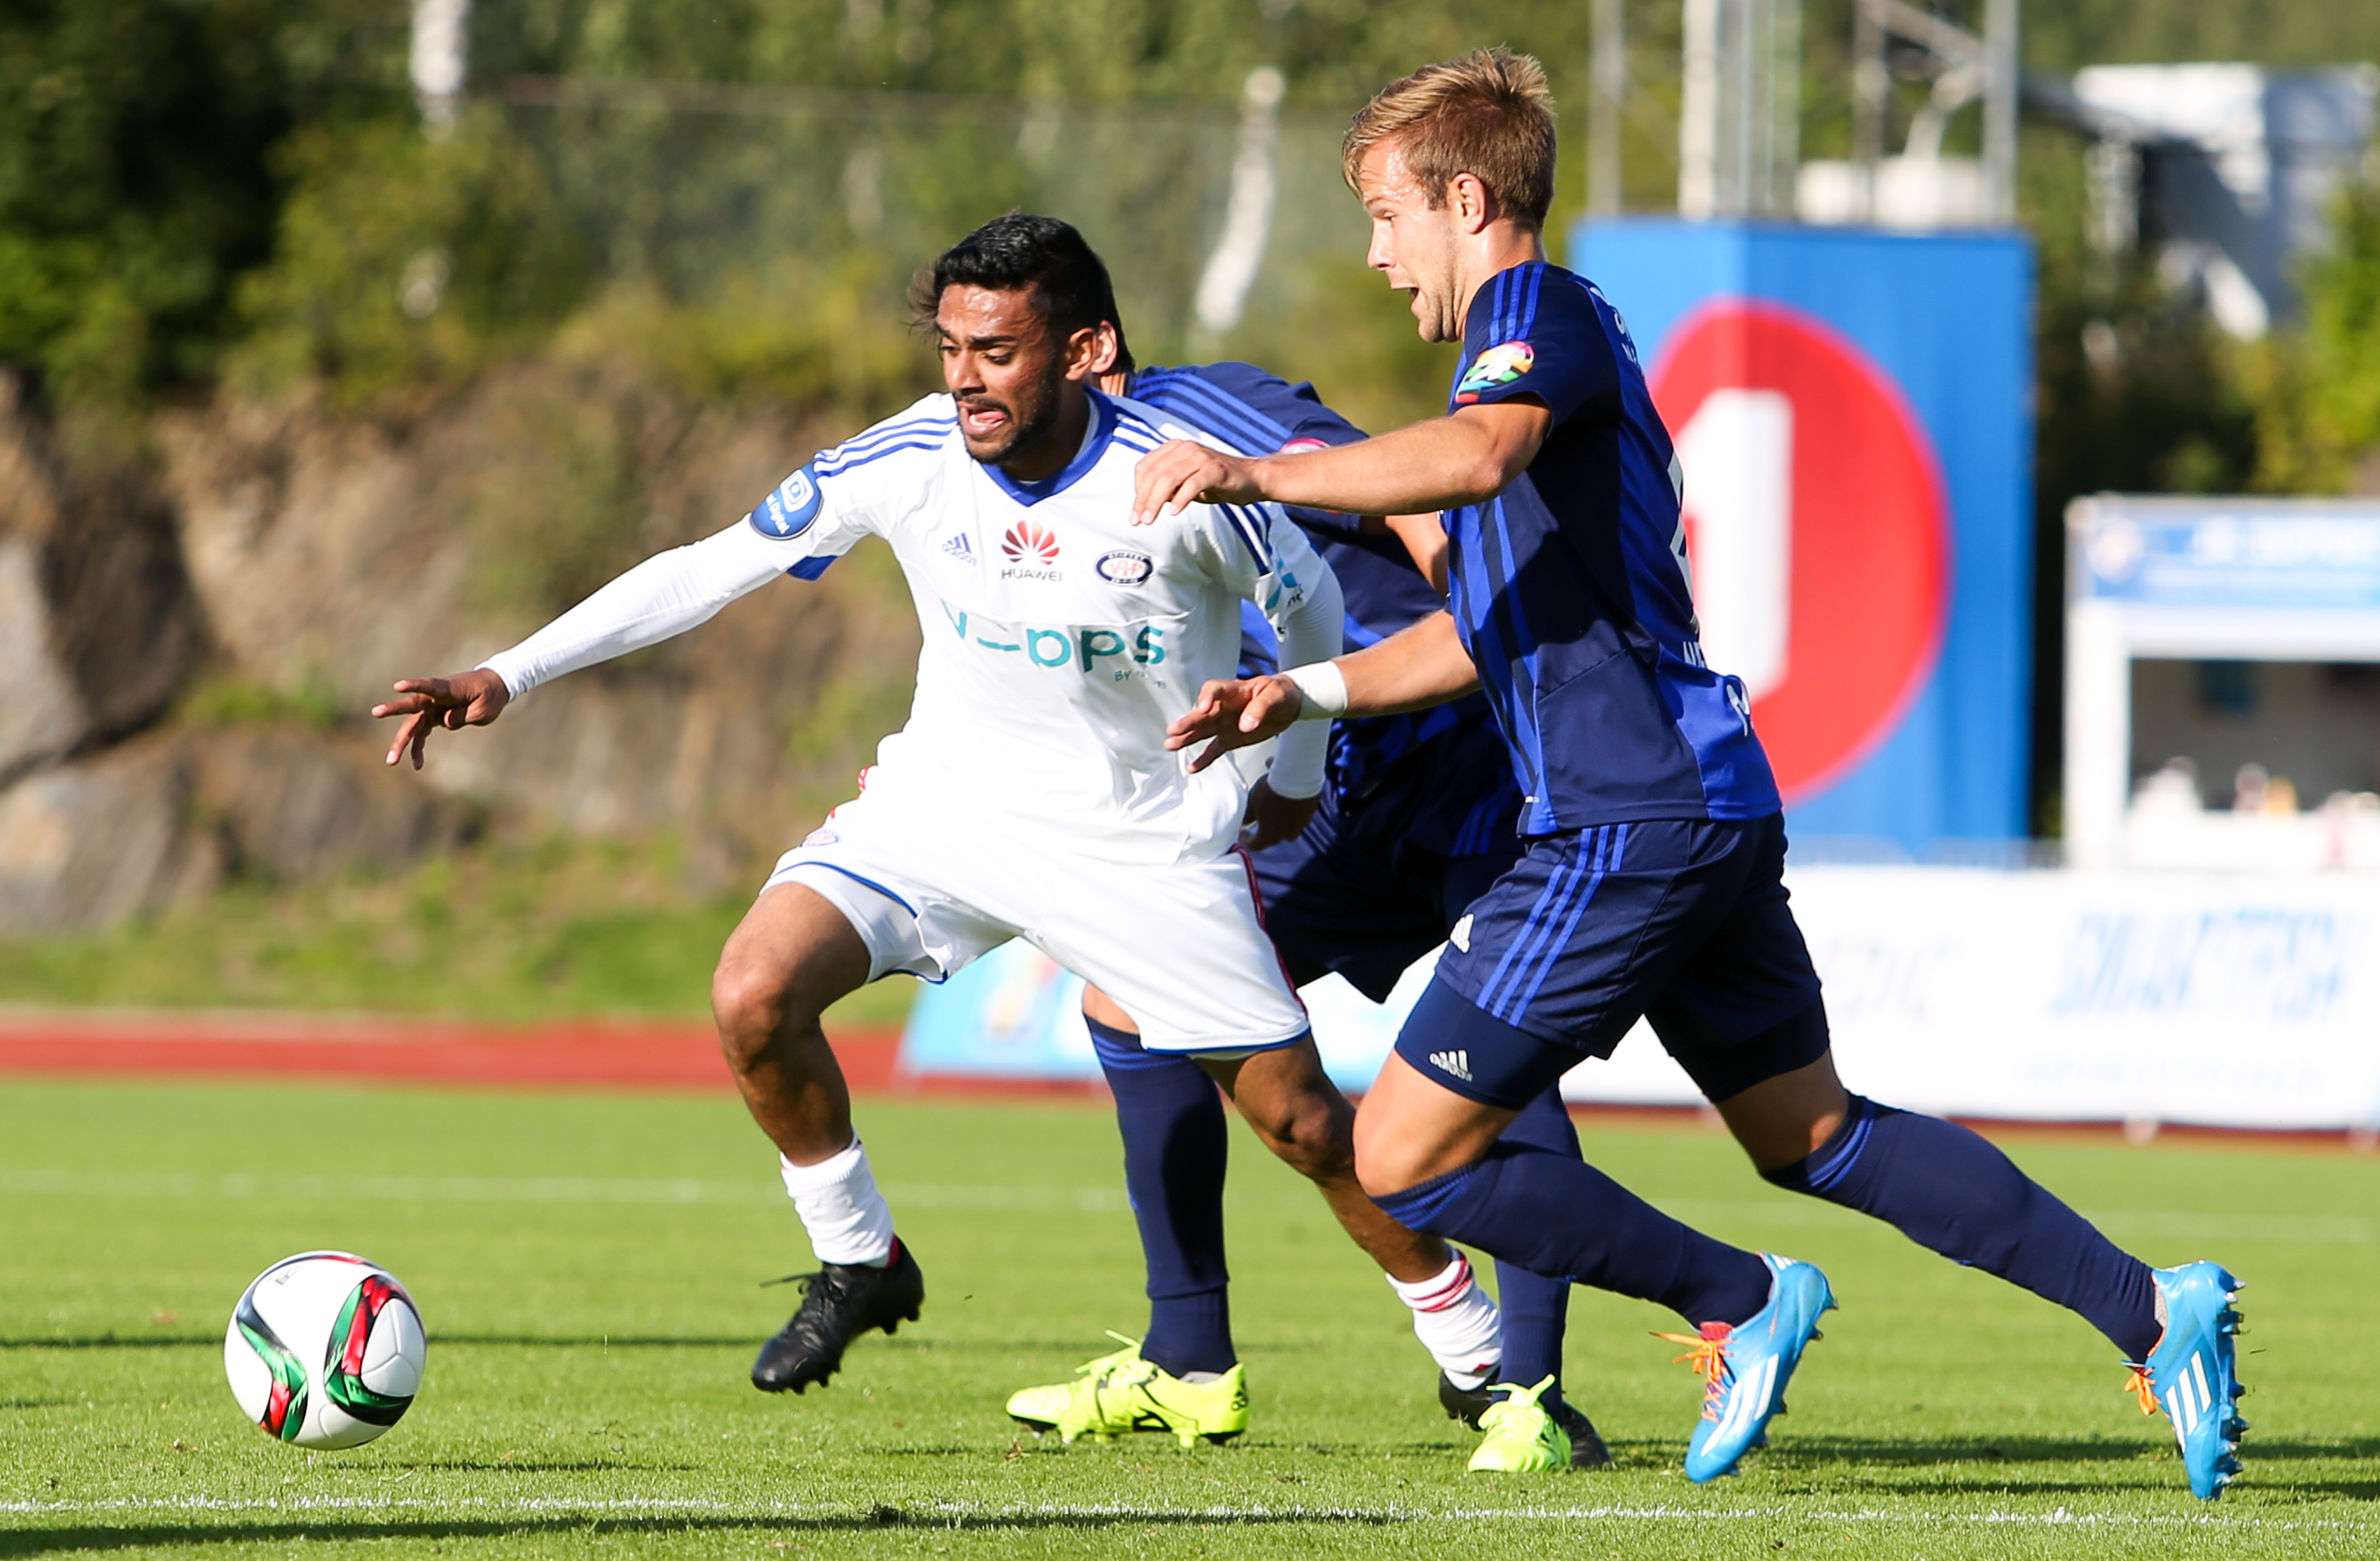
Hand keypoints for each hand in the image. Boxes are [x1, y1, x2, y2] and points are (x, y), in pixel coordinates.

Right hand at [373, 669, 511, 769]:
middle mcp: (436, 697)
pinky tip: (416, 765)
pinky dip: (419, 748)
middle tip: (375, 712)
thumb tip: (444, 722)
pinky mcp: (434, 717)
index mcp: (449, 689)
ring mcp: (433, 707)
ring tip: (391, 761)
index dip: (415, 686)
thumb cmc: (489, 696)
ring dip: (402, 743)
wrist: (492, 688)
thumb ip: (461, 716)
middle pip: (413, 704)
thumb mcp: (483, 709)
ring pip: (413, 725)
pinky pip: (422, 734)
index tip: (398, 686)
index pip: (430, 686)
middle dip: (394, 709)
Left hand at [1133, 440, 1261, 524]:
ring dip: (1156, 501)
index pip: (1146, 467)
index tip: (1135, 513)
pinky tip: (1174, 512)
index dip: (1137, 491)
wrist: (1251, 479)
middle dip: (1143, 500)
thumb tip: (1144, 502)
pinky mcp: (1215, 469)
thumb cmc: (1215, 482)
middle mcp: (1186, 448)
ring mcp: (1201, 456)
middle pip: (1155, 474)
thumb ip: (1166, 488)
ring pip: (1169, 478)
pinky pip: (1192, 484)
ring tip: (1150, 519)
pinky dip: (1180, 499)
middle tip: (1139, 520)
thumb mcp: (1185, 484)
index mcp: (1175, 448)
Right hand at [1164, 674, 1303, 772]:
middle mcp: (1224, 707)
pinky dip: (1203, 759)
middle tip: (1173, 730)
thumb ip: (1260, 709)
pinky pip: (1213, 749)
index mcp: (1234, 691)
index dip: (1208, 697)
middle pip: (1202, 713)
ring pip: (1202, 731)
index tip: (1203, 707)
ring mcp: (1225, 723)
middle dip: (1188, 722)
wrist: (1288, 705)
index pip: (1215, 689)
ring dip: (1186, 739)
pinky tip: (1192, 768)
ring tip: (1170, 746)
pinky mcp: (1230, 739)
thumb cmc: (1281, 694)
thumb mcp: (1276, 697)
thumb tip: (1245, 725)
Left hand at [1240, 775, 1319, 850]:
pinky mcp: (1311, 812)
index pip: (1256, 845)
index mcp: (1270, 836)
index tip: (1243, 833)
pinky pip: (1299, 813)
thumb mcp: (1252, 801)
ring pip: (1288, 824)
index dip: (1247, 840)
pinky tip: (1288, 796)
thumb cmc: (1272, 790)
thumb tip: (1246, 821)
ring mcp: (1302, 824)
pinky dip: (1293, 807)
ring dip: (1281, 816)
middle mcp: (1288, 834)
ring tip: (1275, 802)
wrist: (1297, 775)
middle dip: (1267, 827)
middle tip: (1260, 817)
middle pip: (1274, 835)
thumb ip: (1248, 815)